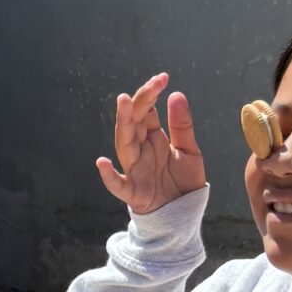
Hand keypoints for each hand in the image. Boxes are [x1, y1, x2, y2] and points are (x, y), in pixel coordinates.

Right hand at [97, 74, 207, 214]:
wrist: (185, 214)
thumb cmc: (183, 182)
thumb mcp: (189, 151)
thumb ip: (182, 126)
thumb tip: (175, 94)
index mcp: (152, 139)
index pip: (145, 111)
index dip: (151, 94)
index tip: (162, 77)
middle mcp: (140, 151)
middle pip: (133, 122)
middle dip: (139, 101)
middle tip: (151, 84)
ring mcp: (134, 170)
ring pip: (124, 144)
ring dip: (123, 123)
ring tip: (124, 102)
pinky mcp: (134, 193)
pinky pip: (118, 185)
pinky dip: (108, 176)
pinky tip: (101, 163)